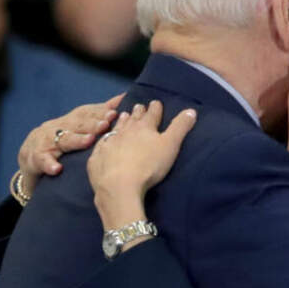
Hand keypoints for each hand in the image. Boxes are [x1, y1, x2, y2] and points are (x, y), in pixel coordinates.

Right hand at [17, 94, 123, 196]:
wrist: (30, 157)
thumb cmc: (62, 140)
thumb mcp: (79, 127)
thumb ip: (100, 114)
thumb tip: (123, 98)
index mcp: (71, 121)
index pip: (86, 113)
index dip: (99, 112)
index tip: (115, 113)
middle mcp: (58, 127)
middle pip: (77, 124)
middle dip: (92, 124)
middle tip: (105, 124)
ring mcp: (46, 142)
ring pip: (62, 140)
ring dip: (76, 140)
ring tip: (89, 141)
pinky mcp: (36, 158)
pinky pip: (42, 161)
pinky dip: (49, 164)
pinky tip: (57, 169)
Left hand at [88, 101, 197, 231]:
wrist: (118, 185)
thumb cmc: (149, 165)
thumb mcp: (170, 145)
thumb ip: (180, 127)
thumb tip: (191, 110)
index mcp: (144, 128)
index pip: (152, 114)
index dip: (155, 108)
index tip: (156, 102)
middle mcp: (125, 132)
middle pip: (132, 119)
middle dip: (137, 112)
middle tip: (138, 106)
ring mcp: (108, 144)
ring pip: (116, 129)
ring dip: (121, 122)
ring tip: (122, 115)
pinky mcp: (97, 158)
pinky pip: (100, 146)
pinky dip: (104, 141)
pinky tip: (103, 141)